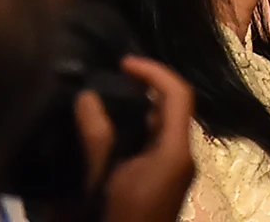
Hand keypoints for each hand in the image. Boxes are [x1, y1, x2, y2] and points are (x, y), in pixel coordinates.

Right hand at [74, 55, 195, 221]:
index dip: (153, 71)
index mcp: (175, 153)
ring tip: (100, 101)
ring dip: (135, 112)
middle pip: (171, 110)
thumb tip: (87, 96)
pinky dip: (133, 133)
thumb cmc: (114, 220)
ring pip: (160, 129)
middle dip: (143, 90)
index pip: (178, 94)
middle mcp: (182, 159)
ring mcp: (173, 174)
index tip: (122, 62)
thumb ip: (97, 138)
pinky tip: (103, 133)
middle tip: (107, 79)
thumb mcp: (100, 181)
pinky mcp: (160, 185)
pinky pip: (153, 148)